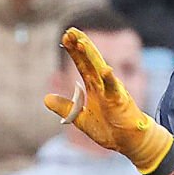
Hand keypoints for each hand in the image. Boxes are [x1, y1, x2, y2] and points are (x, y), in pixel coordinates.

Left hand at [43, 27, 173, 174]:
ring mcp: (112, 91)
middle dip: (80, 45)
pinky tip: (106, 70)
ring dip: (91, 56)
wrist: (127, 142)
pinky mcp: (120, 102)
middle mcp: (103, 84)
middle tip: (70, 31)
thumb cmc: (108, 129)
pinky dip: (110, 80)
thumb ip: (65, 107)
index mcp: (93, 86)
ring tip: (81, 42)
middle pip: (90, 61)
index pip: (82, 64)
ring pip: (100, 70)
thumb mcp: (80, 118)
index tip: (65, 36)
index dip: (73, 51)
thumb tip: (46, 99)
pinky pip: (115, 90)